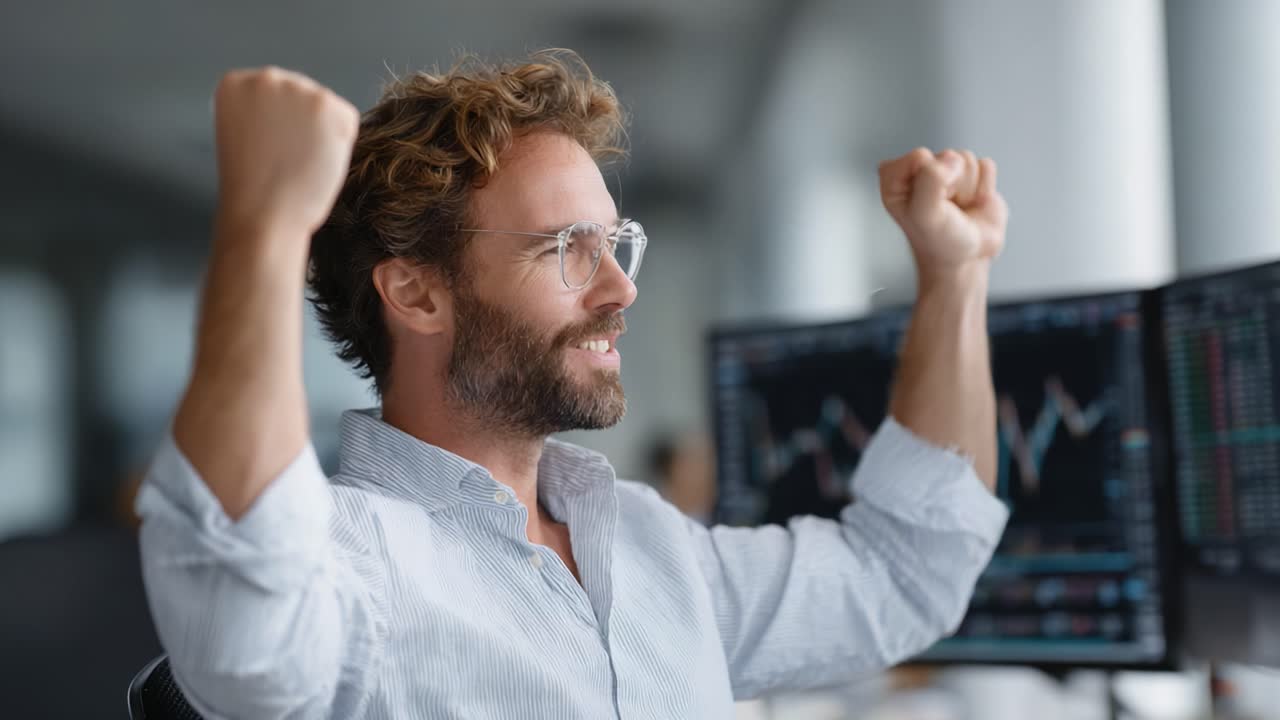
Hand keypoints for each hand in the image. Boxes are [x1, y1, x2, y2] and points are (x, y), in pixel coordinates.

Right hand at [213, 67, 359, 238]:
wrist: (264, 215)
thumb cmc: (255, 188)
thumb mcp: (246, 134)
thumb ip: (266, 110)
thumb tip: (301, 106)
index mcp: (236, 84)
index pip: (274, 97)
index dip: (277, 130)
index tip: (265, 150)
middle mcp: (264, 77)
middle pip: (302, 97)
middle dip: (302, 128)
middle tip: (286, 159)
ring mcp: (297, 88)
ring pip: (326, 109)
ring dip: (322, 135)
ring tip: (299, 161)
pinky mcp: (327, 105)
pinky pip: (346, 121)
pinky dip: (340, 145)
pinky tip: (317, 160)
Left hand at [878, 148, 1007, 278]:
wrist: (967, 260)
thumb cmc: (939, 241)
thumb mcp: (925, 215)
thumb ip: (931, 180)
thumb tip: (954, 158)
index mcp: (895, 177)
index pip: (920, 156)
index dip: (931, 180)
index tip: (929, 204)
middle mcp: (918, 170)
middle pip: (946, 156)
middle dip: (953, 186)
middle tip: (948, 209)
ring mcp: (946, 170)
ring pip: (967, 159)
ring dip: (968, 189)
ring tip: (959, 208)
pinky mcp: (972, 174)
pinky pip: (986, 166)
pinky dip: (984, 188)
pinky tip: (973, 205)